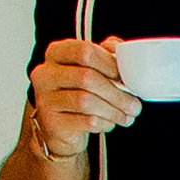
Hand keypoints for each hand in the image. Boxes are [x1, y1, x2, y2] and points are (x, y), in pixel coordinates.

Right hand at [24, 36, 135, 164]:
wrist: (60, 129)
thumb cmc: (78, 93)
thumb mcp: (90, 68)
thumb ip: (106, 54)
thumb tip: (122, 52)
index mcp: (56, 54)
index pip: (84, 51)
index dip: (109, 63)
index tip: (124, 76)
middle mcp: (45, 74)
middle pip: (86, 77)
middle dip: (116, 92)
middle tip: (134, 104)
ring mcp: (45, 99)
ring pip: (86, 101)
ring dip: (113, 110)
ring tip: (127, 115)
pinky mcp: (52, 123)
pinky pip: (86, 121)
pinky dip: (104, 123)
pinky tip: (110, 123)